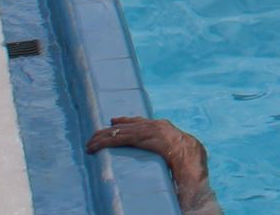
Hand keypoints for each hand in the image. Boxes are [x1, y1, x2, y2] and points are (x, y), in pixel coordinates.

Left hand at [88, 115, 204, 173]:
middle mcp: (154, 124)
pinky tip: (94, 146)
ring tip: (89, 144)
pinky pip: (117, 139)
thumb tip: (170, 155)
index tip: (114, 122)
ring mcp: (147, 130)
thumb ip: (171, 148)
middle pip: (126, 125)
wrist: (190, 155)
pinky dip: (104, 142)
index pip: (140, 121)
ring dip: (101, 138)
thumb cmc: (190, 157)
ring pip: (119, 132)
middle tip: (94, 136)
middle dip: (109, 130)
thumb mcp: (180, 149)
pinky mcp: (139, 138)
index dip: (126, 122)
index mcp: (163, 126)